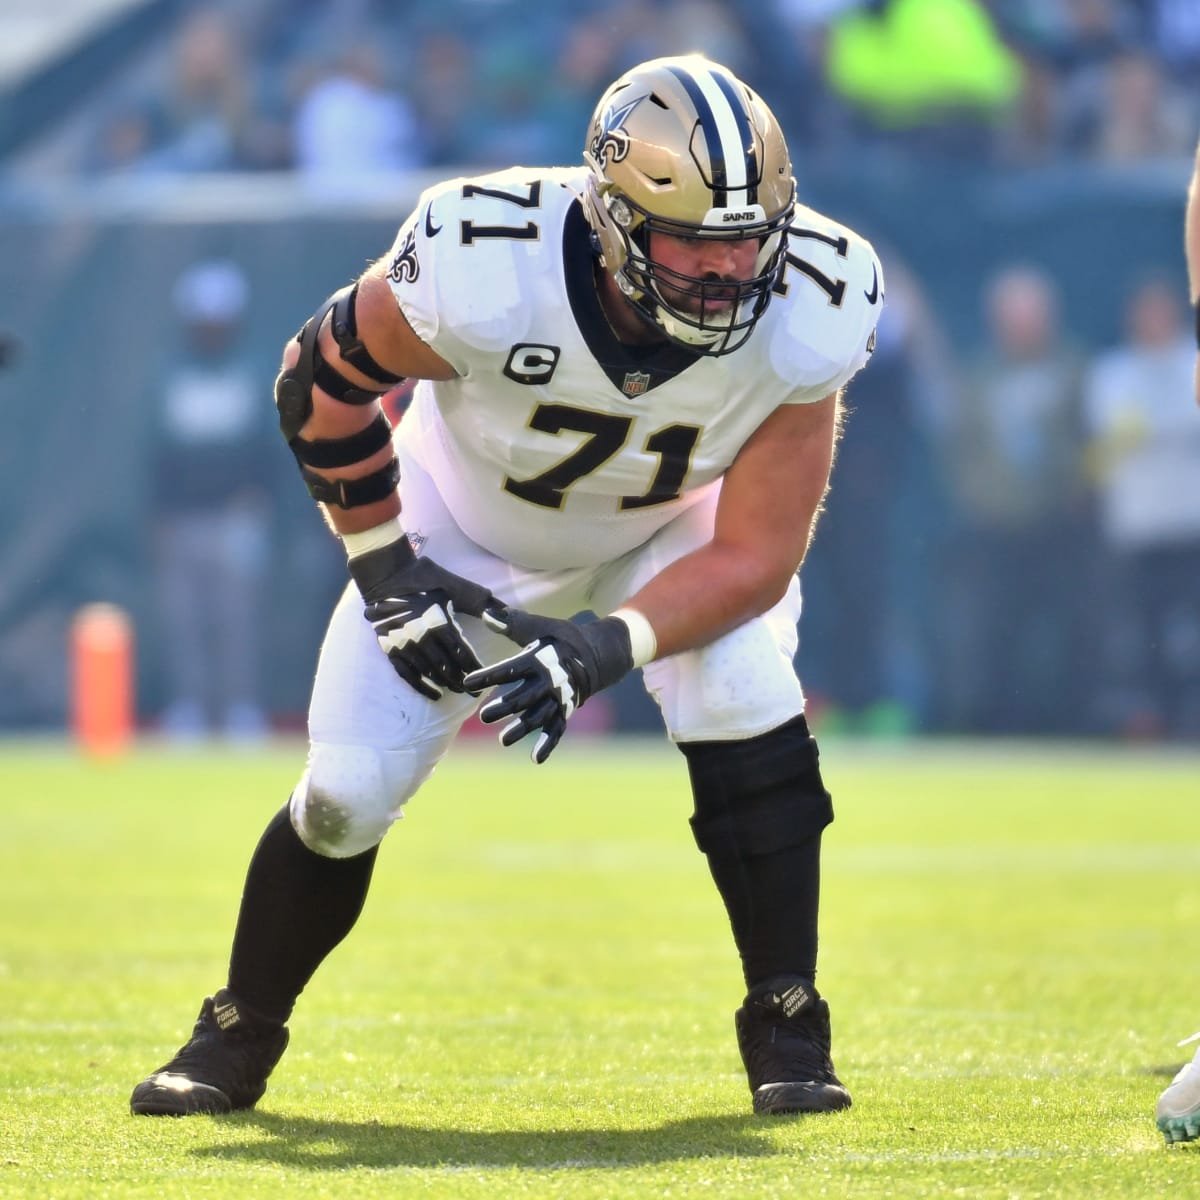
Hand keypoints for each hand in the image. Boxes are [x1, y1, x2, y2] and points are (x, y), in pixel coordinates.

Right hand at [349, 536, 501, 699]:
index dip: (473, 667)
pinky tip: (434, 694)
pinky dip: (421, 686)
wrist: (384, 574)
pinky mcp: (390, 648)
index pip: (460, 653)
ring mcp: (404, 644)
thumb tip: (504, 610)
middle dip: (462, 680)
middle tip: (474, 690)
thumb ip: (477, 600)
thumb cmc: (422, 577)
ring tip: (458, 690)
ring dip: (445, 684)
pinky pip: (407, 673)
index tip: (485, 676)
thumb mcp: (452, 584)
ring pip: (428, 673)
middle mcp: (421, 638)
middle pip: (446, 667)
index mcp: (438, 622)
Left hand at [464, 609, 633, 762]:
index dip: (489, 676)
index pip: (510, 669)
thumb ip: (511, 623)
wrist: (597, 654)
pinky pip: (557, 730)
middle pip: (524, 697)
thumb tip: (485, 613)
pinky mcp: (566, 711)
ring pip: (539, 717)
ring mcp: (559, 699)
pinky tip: (536, 759)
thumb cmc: (560, 638)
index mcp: (540, 659)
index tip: (468, 683)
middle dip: (505, 707)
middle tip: (483, 716)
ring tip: (503, 740)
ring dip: (522, 729)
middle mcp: (550, 681)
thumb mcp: (539, 625)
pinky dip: (548, 745)